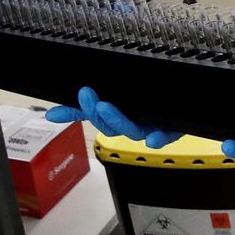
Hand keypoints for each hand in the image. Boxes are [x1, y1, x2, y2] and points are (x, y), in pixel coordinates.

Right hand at [44, 86, 180, 149]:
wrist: (182, 103)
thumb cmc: (145, 103)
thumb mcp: (114, 100)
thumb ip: (83, 108)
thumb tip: (52, 115)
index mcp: (117, 118)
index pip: (92, 118)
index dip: (75, 114)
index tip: (55, 113)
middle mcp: (131, 125)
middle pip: (109, 126)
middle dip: (96, 112)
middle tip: (87, 95)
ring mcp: (150, 128)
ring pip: (131, 130)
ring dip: (117, 120)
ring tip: (106, 106)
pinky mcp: (170, 130)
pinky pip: (164, 136)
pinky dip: (157, 139)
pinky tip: (152, 138)